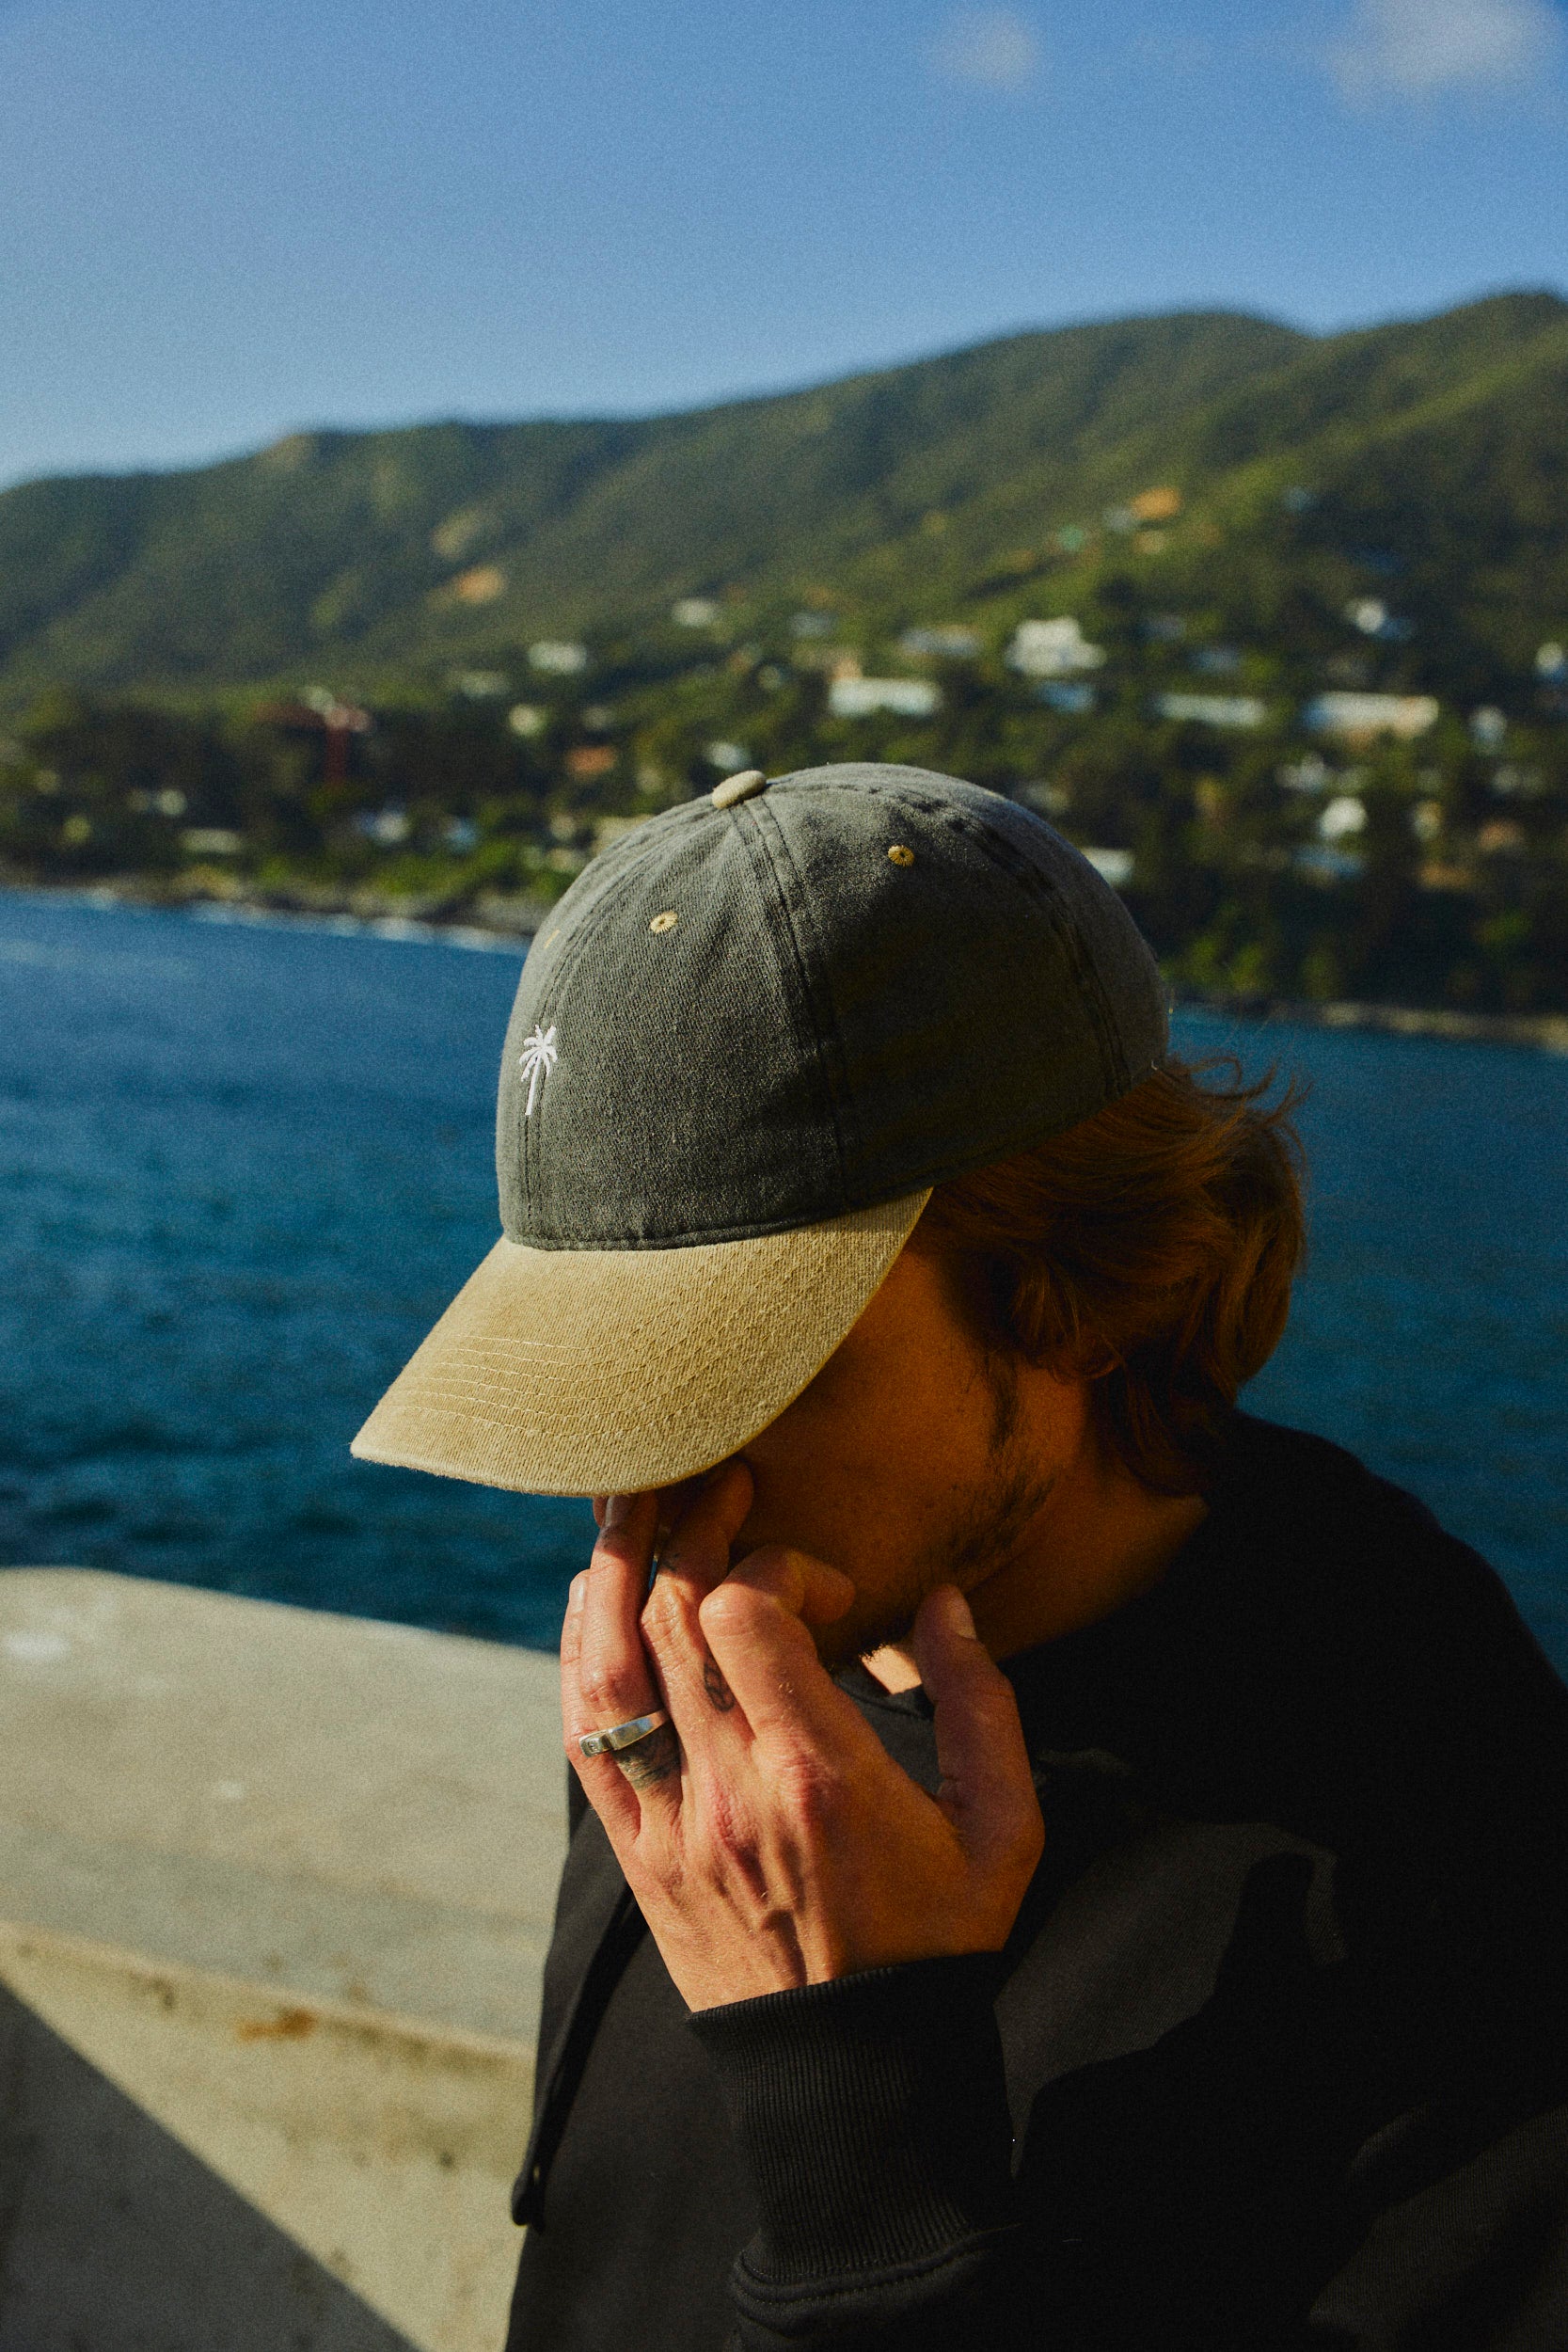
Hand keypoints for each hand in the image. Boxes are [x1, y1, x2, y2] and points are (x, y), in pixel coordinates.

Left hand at [561, 1464, 1044, 2010]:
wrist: (855, 2075)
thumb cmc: (939, 1944)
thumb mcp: (1002, 1830)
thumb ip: (982, 1705)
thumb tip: (945, 1602)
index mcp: (820, 1778)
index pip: (749, 1617)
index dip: (781, 1566)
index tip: (833, 1591)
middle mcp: (730, 1793)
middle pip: (673, 1617)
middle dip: (693, 1529)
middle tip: (723, 1485)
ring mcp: (670, 1825)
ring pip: (608, 1663)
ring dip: (613, 1568)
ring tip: (635, 1503)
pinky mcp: (636, 1855)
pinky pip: (583, 1734)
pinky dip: (577, 1651)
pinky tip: (590, 1598)